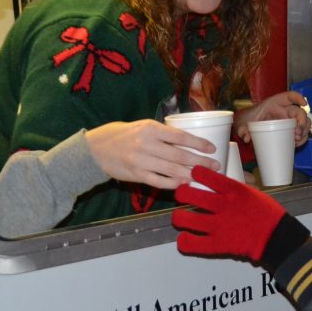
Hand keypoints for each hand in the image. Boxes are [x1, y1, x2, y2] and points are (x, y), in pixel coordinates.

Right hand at [84, 120, 218, 188]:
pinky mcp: (137, 175)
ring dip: (191, 174)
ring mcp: (141, 161)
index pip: (180, 136)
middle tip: (216, 166)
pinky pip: (159, 181)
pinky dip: (174, 184)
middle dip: (200, 162)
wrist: (96, 149)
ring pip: (172, 170)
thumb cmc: (123, 134)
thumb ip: (163, 133)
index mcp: (151, 128)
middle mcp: (147, 144)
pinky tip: (185, 184)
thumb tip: (188, 141)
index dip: (199, 143)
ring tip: (205, 177)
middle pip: (180, 155)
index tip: (212, 148)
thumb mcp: (143, 126)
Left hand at [172, 165, 286, 262]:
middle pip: (188, 194)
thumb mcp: (251, 192)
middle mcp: (222, 205)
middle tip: (182, 195)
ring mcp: (218, 225)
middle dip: (180, 193)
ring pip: (184, 219)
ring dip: (178, 217)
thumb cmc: (267, 212)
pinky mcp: (217, 244)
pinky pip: (191, 243)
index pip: (205, 175)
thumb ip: (232, 188)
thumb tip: (218, 180)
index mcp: (232, 190)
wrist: (276, 236)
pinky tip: (185, 239)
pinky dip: (184, 242)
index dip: (195, 173)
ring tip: (180, 218)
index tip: (193, 173)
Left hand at [234, 91, 310, 146]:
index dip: (298, 98)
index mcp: (275, 104)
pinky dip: (302, 138)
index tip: (304, 104)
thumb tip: (246, 137)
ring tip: (297, 139)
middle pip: (299, 112)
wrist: (249, 128)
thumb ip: (242, 129)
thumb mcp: (243, 123)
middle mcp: (284, 111)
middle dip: (302, 121)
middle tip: (297, 132)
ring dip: (304, 130)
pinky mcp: (290, 130)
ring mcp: (289, 121)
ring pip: (304, 122)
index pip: (289, 96)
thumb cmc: (249, 121)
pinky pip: (301, 133)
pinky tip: (297, 143)